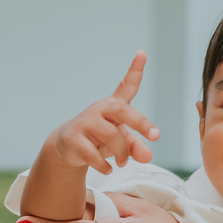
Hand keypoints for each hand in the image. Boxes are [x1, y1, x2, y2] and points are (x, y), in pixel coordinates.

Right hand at [48, 52, 158, 173]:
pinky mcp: (74, 137)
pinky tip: (107, 169)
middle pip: (124, 111)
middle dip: (141, 122)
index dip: (135, 69)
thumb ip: (136, 147)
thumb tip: (148, 155)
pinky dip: (103, 164)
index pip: (127, 85)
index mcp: (115, 106)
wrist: (68, 148)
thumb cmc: (100, 140)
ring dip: (121, 153)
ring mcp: (86, 122)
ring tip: (122, 163)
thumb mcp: (121, 143)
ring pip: (111, 136)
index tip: (143, 53)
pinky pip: (92, 152)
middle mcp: (101, 109)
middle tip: (154, 136)